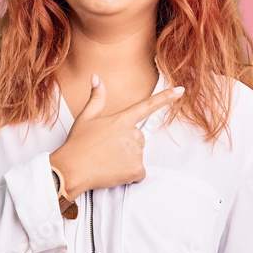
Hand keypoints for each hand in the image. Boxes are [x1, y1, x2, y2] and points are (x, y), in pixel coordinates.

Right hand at [50, 73, 184, 197]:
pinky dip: (129, 174)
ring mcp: (136, 152)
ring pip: (137, 155)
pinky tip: (113, 172)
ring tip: (106, 160)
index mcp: (122, 119)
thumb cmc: (77, 144)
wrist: (72, 169)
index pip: (148, 106)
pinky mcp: (136, 169)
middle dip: (126, 144)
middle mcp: (132, 134)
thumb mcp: (86, 117)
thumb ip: (96, 98)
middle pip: (138, 138)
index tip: (180, 91)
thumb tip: (96, 78)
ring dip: (126, 160)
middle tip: (106, 149)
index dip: (166, 98)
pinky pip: (138, 172)